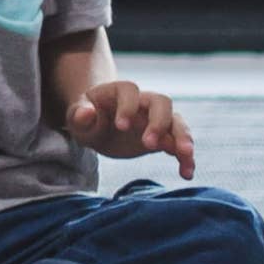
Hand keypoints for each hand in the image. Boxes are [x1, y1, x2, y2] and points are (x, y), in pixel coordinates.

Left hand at [68, 77, 194, 177]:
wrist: (98, 128)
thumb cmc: (87, 119)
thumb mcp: (77, 118)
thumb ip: (80, 115)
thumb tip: (86, 112)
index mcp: (119, 92)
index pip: (129, 90)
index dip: (127, 106)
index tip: (120, 126)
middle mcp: (142, 102)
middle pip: (161, 102)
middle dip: (158, 122)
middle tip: (149, 144)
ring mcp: (156, 119)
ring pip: (176, 122)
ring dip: (182, 137)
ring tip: (184, 155)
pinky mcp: (163, 137)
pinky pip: (179, 144)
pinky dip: (185, 157)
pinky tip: (186, 173)